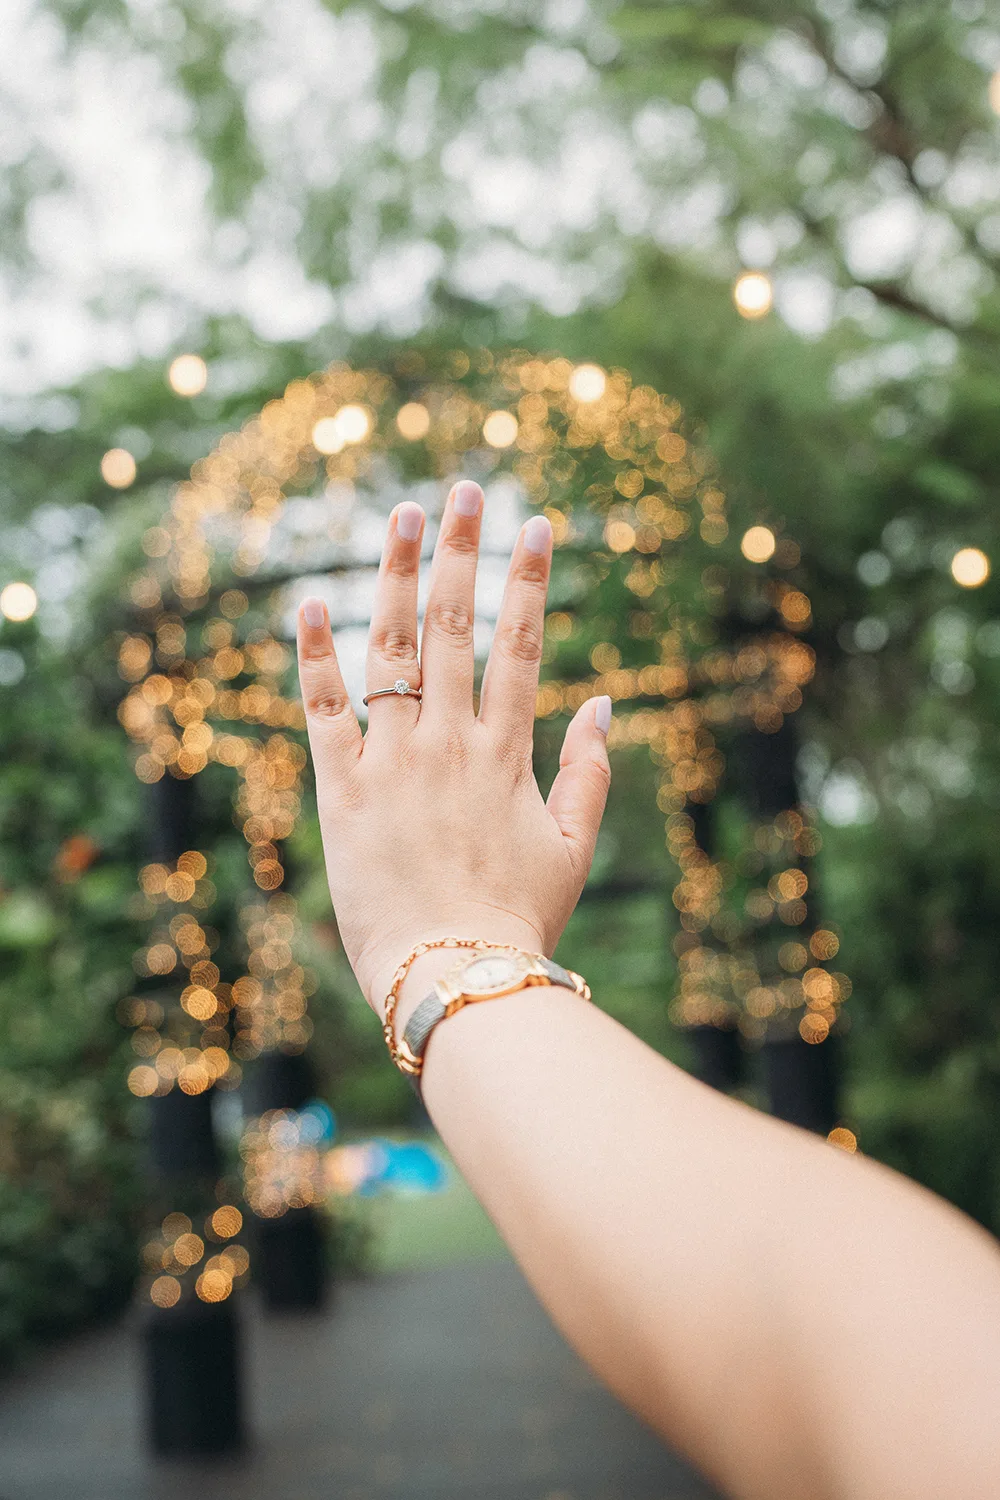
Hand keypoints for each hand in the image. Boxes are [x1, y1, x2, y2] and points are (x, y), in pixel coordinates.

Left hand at [296, 479, 611, 1016]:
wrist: (453, 976)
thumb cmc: (519, 920)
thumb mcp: (573, 848)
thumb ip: (589, 772)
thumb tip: (604, 702)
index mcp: (505, 754)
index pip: (521, 646)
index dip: (530, 581)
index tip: (538, 525)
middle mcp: (448, 743)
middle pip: (452, 627)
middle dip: (460, 552)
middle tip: (464, 490)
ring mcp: (391, 763)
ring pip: (389, 650)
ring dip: (393, 576)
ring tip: (400, 515)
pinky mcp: (339, 792)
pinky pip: (323, 710)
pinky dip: (313, 655)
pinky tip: (307, 601)